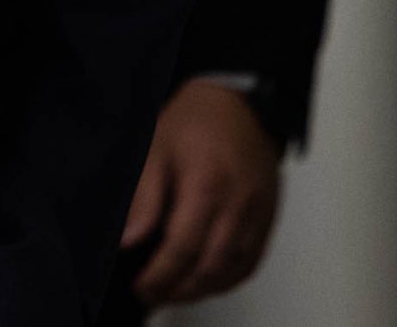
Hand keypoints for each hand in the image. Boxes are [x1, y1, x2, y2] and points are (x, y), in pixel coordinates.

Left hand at [121, 79, 283, 306]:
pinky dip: (228, 279)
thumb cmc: (196, 121)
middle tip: (152, 292)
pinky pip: (252, 262)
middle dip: (178, 289)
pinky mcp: (268, 219)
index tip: (141, 285)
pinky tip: (206, 280)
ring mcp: (258, 214)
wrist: (239, 104)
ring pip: (233, 271)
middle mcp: (239, 204)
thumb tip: (127, 240)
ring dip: (202, 289)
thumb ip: (143, 199)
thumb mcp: (155, 150)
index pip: (183, 247)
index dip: (160, 275)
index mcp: (208, 184)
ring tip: (174, 291)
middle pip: (210, 266)